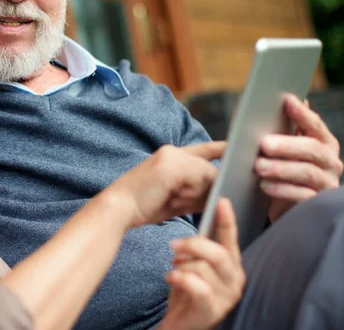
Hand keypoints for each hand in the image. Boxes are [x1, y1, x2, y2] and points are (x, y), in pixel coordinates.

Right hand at [104, 142, 224, 228]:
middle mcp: (172, 152)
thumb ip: (195, 192)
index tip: (236, 148)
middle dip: (214, 181)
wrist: (119, 207)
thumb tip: (219, 192)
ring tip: (190, 202)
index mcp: (169, 156)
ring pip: (205, 171)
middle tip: (215, 194)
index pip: (203, 150)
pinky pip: (200, 176)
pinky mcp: (173, 167)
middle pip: (207, 164)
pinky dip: (202, 191)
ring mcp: (172, 157)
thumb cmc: (144, 206)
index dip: (220, 149)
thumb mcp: (174, 198)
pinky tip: (194, 200)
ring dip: (205, 190)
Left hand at [159, 198, 244, 329]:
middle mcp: (235, 279)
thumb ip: (200, 245)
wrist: (181, 322)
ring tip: (174, 270)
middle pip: (218, 253)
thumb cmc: (188, 288)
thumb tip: (197, 218)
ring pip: (203, 268)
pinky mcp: (213, 310)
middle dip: (192, 244)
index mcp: (232, 264)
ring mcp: (227, 297)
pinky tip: (170, 278)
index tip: (222, 200)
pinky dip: (179, 278)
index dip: (227, 220)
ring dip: (182, 266)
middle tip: (173, 244)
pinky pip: (196, 286)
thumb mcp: (194, 263)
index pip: (231, 239)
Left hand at [253, 95, 342, 220]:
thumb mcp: (279, 146)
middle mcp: (330, 161)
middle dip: (288, 145)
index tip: (286, 101)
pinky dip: (281, 189)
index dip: (302, 113)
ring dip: (281, 168)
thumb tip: (272, 101)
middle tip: (264, 144)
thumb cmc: (280, 165)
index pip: (314, 125)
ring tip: (258, 166)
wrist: (281, 201)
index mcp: (323, 142)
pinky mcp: (316, 204)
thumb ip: (279, 127)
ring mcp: (326, 183)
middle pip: (313, 150)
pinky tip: (264, 185)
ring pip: (307, 173)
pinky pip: (301, 196)